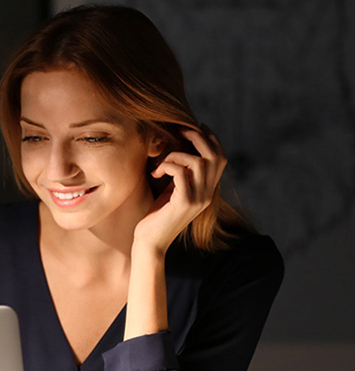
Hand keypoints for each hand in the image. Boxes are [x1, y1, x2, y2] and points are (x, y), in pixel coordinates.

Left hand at [134, 125, 226, 254]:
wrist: (150, 242)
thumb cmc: (156, 215)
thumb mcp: (172, 190)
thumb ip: (182, 174)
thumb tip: (179, 148)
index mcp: (207, 190)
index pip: (220, 158)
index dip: (211, 139)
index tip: (194, 127)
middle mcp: (207, 194)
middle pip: (215, 156)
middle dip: (198, 138)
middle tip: (179, 132)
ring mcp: (198, 200)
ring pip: (199, 163)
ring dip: (177, 155)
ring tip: (162, 163)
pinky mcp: (184, 203)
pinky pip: (182, 173)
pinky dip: (168, 166)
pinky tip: (156, 173)